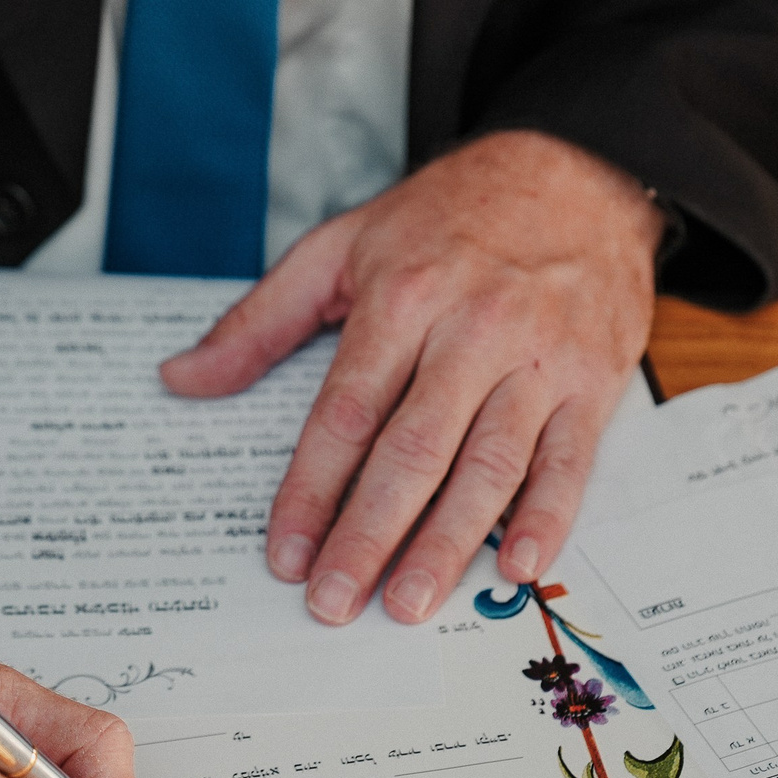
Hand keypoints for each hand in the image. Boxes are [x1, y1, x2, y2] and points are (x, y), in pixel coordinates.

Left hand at [162, 130, 663, 623]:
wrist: (577, 173)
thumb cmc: (452, 215)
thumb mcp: (342, 246)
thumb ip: (259, 321)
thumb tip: (183, 378)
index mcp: (403, 298)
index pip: (345, 413)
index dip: (311, 490)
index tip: (285, 551)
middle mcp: (472, 330)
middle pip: (412, 451)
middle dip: (368, 536)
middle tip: (334, 602)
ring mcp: (539, 358)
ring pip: (488, 466)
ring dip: (448, 545)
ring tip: (407, 604)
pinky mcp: (594, 379)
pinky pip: (570, 461)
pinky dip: (548, 518)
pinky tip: (517, 567)